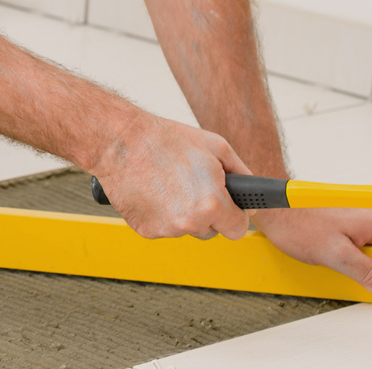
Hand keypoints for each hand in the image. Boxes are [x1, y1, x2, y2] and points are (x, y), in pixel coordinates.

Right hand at [87, 113, 252, 239]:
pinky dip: (162, 214)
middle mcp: (190, 222)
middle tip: (194, 188)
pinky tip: (154, 192)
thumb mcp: (217, 147)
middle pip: (212, 231)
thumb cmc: (166, 140)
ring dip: (184, 214)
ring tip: (171, 185)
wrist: (121, 142)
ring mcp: (166, 229)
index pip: (238, 229)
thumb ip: (242, 174)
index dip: (234, 215)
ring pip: (187, 229)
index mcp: (212, 204)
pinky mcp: (146, 231)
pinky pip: (164, 228)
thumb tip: (251, 193)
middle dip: (209, 214)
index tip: (229, 207)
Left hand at [253, 207, 371, 298]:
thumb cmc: (299, 225)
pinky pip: (363, 246)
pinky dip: (362, 260)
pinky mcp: (344, 230)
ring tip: (366, 277)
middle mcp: (370, 220)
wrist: (273, 212)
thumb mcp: (336, 255)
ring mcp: (357, 224)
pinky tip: (349, 268)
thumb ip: (366, 271)